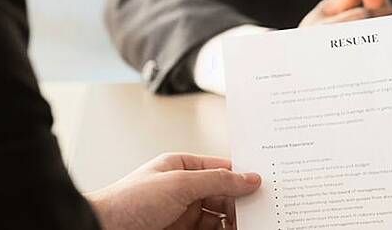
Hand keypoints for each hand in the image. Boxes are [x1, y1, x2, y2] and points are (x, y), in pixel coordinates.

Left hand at [87, 153, 261, 229]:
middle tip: (260, 211)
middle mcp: (184, 189)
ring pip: (219, 217)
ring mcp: (183, 213)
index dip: (243, 176)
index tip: (264, 186)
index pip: (221, 168)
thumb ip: (216, 180)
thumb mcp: (179, 183)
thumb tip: (248, 177)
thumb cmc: (127, 201)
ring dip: (235, 220)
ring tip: (249, 224)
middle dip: (241, 202)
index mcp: (182, 167)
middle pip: (223, 194)